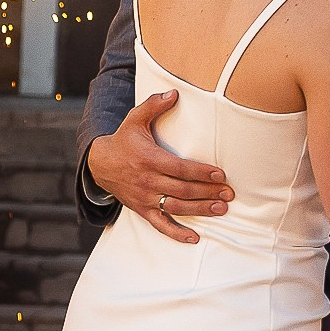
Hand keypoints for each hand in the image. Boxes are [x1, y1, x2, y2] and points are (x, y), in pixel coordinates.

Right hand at [84, 91, 231, 243]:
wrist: (100, 164)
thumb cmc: (123, 140)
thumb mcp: (135, 119)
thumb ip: (154, 105)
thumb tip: (175, 92)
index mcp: (149, 159)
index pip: (180, 169)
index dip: (201, 172)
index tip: (220, 175)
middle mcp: (148, 181)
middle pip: (183, 189)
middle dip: (208, 192)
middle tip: (229, 194)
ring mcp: (146, 198)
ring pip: (177, 207)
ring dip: (200, 209)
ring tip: (221, 209)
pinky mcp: (143, 210)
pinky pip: (161, 225)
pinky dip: (177, 233)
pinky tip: (194, 238)